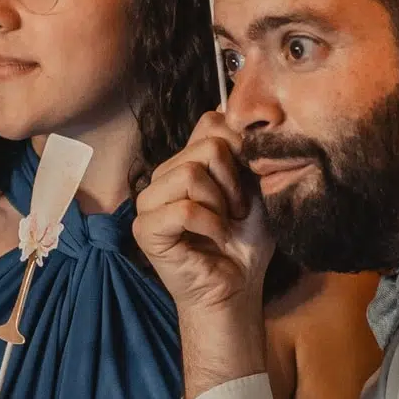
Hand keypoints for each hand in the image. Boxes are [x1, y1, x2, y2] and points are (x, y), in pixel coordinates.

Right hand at [135, 111, 273, 315]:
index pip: (210, 124)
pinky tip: (214, 240)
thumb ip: (242, 151)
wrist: (238, 288)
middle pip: (206, 147)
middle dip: (234, 182)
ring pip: (191, 173)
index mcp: (185, 162)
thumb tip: (237, 110)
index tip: (250, 183)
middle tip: (238, 212)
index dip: (240, 149)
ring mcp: (149, 202)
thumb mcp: (253, 188)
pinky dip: (210, 225)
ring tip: (225, 225)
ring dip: (221, 205)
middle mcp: (162, 177)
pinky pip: (185, 208)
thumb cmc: (246, 242)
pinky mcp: (145, 228)